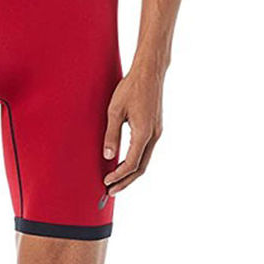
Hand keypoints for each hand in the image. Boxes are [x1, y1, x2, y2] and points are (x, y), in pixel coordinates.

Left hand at [102, 63, 163, 195]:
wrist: (149, 73)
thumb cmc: (130, 88)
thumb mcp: (115, 111)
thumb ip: (111, 135)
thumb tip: (108, 156)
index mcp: (144, 133)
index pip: (132, 163)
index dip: (118, 176)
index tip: (106, 182)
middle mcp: (154, 136)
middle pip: (141, 168)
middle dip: (125, 181)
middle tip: (110, 191)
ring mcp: (157, 132)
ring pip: (145, 160)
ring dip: (131, 173)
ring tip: (116, 181)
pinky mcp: (156, 127)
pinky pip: (147, 151)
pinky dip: (136, 161)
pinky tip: (125, 163)